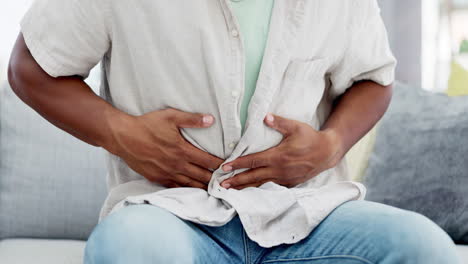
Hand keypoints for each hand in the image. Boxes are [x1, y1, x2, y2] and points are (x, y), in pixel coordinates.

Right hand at [106, 108, 223, 189]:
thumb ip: (192, 119)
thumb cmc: (147, 124)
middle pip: (202, 176)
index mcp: (182, 150)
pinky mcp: (157, 178)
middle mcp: (176, 165)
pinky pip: (175, 187)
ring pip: (190, 184)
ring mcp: (166, 173)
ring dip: (203, 187)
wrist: (123, 137)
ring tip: (214, 190)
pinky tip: (193, 191)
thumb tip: (211, 119)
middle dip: (215, 180)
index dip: (220, 165)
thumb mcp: (170, 116)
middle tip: (226, 183)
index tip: (229, 167)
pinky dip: (186, 189)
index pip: (208, 161)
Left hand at [220, 113, 343, 189]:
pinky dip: (258, 190)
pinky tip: (250, 193)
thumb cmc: (310, 138)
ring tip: (231, 191)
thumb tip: (265, 117)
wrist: (327, 153)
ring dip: (244, 188)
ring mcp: (284, 179)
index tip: (224, 167)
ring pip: (260, 185)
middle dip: (236, 181)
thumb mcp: (296, 127)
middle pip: (252, 177)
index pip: (253, 161)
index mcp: (278, 156)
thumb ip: (279, 122)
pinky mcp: (289, 184)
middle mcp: (279, 170)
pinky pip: (270, 188)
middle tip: (221, 184)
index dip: (237, 164)